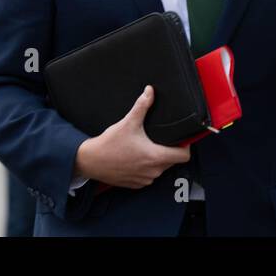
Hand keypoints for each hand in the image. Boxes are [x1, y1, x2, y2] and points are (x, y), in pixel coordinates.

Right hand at [73, 86, 190, 188]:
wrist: (90, 161)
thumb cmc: (109, 144)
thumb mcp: (128, 122)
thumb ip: (142, 106)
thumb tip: (150, 91)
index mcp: (155, 157)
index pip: (184, 156)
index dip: (186, 146)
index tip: (181, 138)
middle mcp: (153, 171)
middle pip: (172, 161)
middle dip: (170, 150)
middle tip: (161, 138)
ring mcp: (144, 180)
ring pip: (160, 169)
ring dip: (158, 159)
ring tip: (147, 146)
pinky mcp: (136, 184)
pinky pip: (149, 176)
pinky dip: (147, 168)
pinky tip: (137, 157)